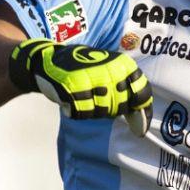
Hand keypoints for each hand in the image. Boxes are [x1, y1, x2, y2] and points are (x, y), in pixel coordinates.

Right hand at [9, 39, 152, 135]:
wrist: (48, 60)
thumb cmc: (84, 70)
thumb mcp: (109, 73)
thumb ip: (127, 95)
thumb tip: (141, 128)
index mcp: (123, 64)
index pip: (142, 92)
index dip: (141, 112)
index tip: (139, 128)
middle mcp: (110, 69)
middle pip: (120, 107)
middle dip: (110, 109)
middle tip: (95, 97)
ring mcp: (91, 78)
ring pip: (101, 112)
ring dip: (92, 109)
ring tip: (83, 95)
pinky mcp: (72, 88)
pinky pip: (82, 113)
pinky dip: (76, 111)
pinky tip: (71, 99)